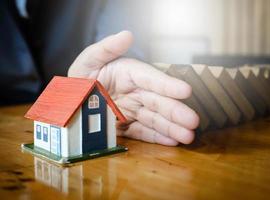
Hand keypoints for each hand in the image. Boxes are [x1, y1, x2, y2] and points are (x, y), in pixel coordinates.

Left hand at [68, 31, 198, 145]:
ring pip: (155, 119)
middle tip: (193, 120)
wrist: (72, 101)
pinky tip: (173, 141)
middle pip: (158, 101)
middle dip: (176, 111)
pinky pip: (143, 132)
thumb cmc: (82, 78)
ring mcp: (132, 111)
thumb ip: (107, 48)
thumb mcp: (88, 61)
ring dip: (172, 128)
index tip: (185, 90)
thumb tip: (127, 35)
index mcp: (128, 74)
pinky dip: (157, 137)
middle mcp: (135, 92)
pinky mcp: (127, 127)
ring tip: (188, 136)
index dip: (167, 84)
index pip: (150, 78)